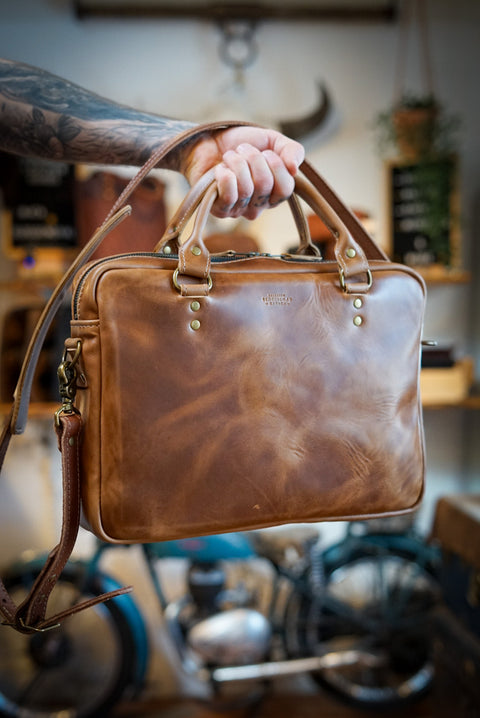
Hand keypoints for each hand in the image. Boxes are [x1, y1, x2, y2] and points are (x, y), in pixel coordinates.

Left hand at [181, 126, 304, 219]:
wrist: (208, 142)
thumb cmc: (241, 143)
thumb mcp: (272, 141)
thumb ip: (292, 150)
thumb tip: (294, 169)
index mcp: (275, 193)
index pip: (286, 188)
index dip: (276, 165)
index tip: (265, 151)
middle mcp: (259, 206)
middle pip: (265, 184)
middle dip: (253, 158)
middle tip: (242, 149)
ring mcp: (239, 210)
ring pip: (246, 188)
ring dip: (236, 162)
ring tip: (229, 156)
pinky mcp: (220, 210)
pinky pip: (229, 196)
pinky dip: (224, 175)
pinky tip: (220, 169)